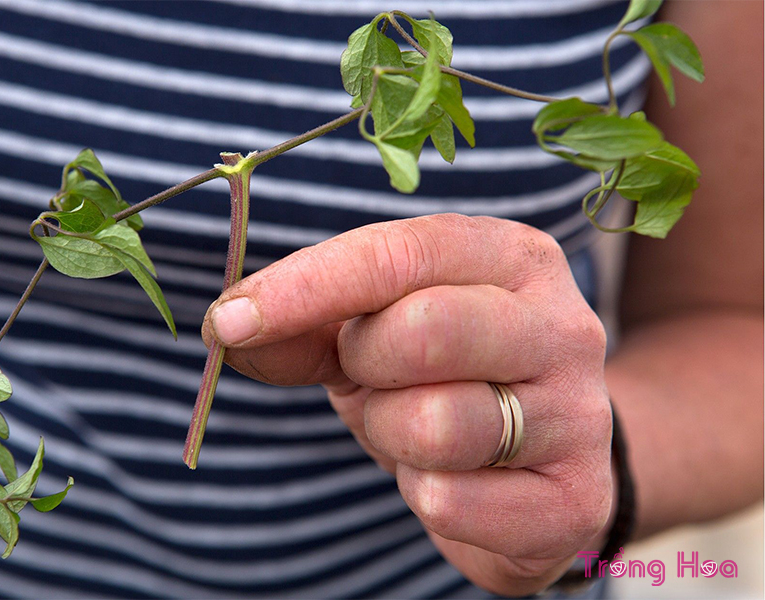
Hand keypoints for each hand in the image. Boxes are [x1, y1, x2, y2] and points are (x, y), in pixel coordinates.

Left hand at [202, 214, 613, 595]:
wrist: (532, 465)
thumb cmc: (441, 378)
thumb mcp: (370, 332)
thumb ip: (302, 321)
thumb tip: (228, 327)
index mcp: (511, 257)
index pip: (399, 252)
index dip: (307, 285)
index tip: (231, 319)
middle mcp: (562, 325)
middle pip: (424, 330)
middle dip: (366, 363)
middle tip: (372, 375)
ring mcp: (580, 414)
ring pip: (436, 423)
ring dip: (392, 435)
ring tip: (414, 429)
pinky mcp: (575, 499)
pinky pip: (452, 501)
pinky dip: (424, 496)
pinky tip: (450, 480)